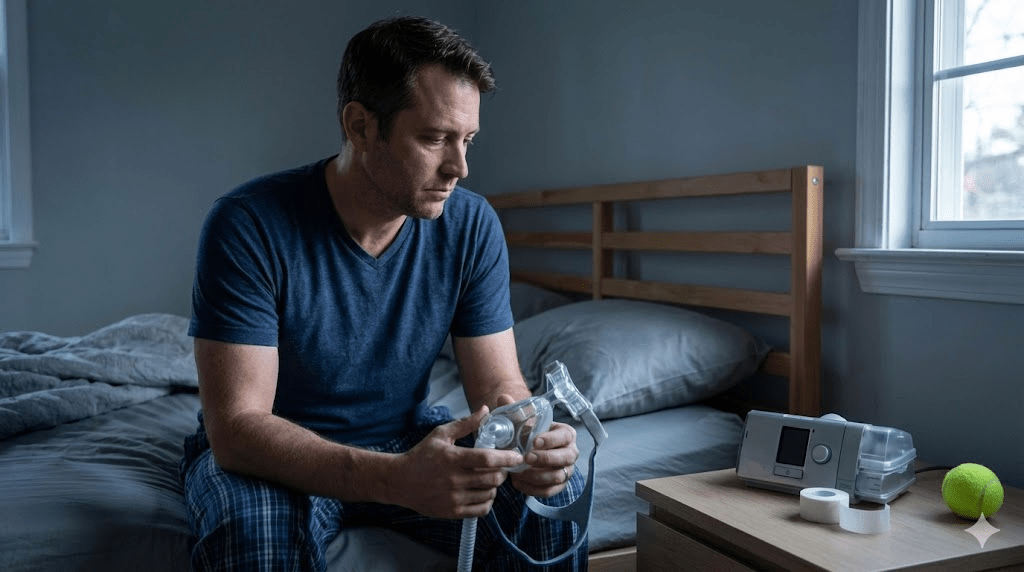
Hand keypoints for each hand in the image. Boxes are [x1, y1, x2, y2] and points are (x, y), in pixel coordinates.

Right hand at [390, 406, 523, 518]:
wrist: (399, 481)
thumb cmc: (422, 454)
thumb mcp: (441, 435)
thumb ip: (465, 424)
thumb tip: (486, 410)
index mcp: (453, 458)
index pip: (487, 459)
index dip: (507, 457)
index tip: (517, 455)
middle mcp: (454, 480)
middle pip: (492, 478)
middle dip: (503, 472)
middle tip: (502, 467)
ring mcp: (453, 498)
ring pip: (489, 494)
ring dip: (495, 486)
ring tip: (490, 478)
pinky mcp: (452, 512)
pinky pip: (481, 510)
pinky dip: (487, 501)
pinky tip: (483, 492)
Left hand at [497, 395, 579, 497]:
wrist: (529, 451)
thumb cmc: (528, 434)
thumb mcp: (521, 422)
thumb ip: (513, 410)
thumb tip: (502, 397)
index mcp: (566, 434)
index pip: (564, 437)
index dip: (551, 440)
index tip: (534, 442)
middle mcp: (571, 453)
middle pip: (565, 458)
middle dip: (545, 459)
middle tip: (526, 458)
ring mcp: (567, 471)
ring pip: (558, 477)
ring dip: (537, 476)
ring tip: (518, 472)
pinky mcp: (559, 486)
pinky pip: (550, 491)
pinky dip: (534, 489)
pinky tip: (518, 483)